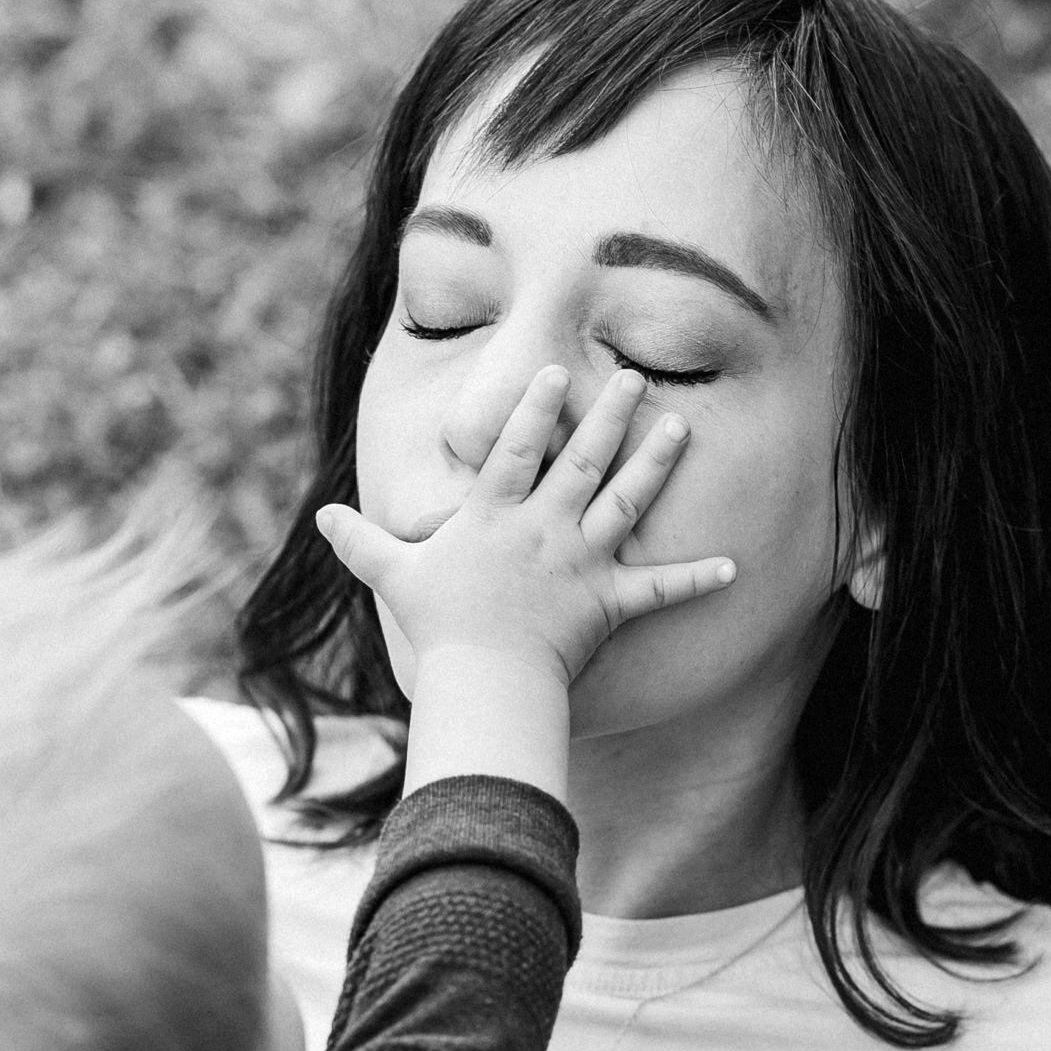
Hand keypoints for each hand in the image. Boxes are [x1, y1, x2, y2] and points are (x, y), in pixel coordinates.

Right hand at [315, 365, 736, 689]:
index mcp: (495, 514)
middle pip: (585, 458)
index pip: (516, 447)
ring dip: (656, 462)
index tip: (558, 370)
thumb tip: (318, 516)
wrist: (485, 681)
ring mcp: (582, 561)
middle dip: (611, 412)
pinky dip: (696, 578)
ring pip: (628, 500)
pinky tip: (733, 565)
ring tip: (681, 425)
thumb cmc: (439, 627)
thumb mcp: (392, 576)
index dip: (536, 406)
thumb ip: (360, 541)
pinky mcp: (610, 602)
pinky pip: (659, 588)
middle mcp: (545, 526)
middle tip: (637, 375)